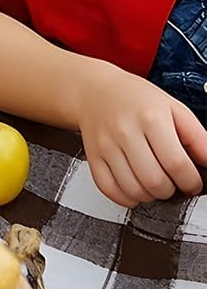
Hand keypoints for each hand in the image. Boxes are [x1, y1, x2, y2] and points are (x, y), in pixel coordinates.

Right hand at [74, 62, 206, 206]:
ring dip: (150, 195)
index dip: (191, 182)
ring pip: (133, 190)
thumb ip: (197, 137)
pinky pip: (109, 189)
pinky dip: (126, 198)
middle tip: (173, 182)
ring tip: (154, 183)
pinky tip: (134, 188)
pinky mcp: (93, 156)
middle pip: (155, 182)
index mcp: (150, 118)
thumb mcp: (174, 108)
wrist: (95, 90)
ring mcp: (106, 145)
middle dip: (171, 190)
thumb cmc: (137, 99)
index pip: (177, 165)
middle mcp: (125, 132)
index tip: (192, 183)